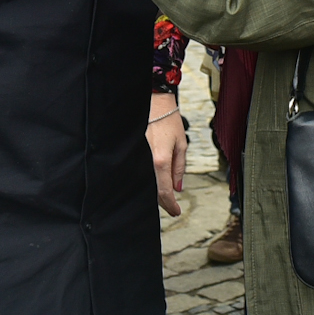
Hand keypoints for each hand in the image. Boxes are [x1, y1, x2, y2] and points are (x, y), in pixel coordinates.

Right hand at [147, 92, 185, 216]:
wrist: (153, 102)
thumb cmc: (168, 119)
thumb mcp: (181, 144)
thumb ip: (179, 167)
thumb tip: (178, 188)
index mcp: (160, 160)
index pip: (164, 192)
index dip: (170, 205)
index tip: (176, 212)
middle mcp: (146, 161)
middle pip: (153, 191)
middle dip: (163, 201)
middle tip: (172, 206)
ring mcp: (137, 158)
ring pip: (145, 183)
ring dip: (155, 191)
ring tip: (165, 194)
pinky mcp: (131, 153)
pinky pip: (140, 172)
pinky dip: (148, 179)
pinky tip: (154, 180)